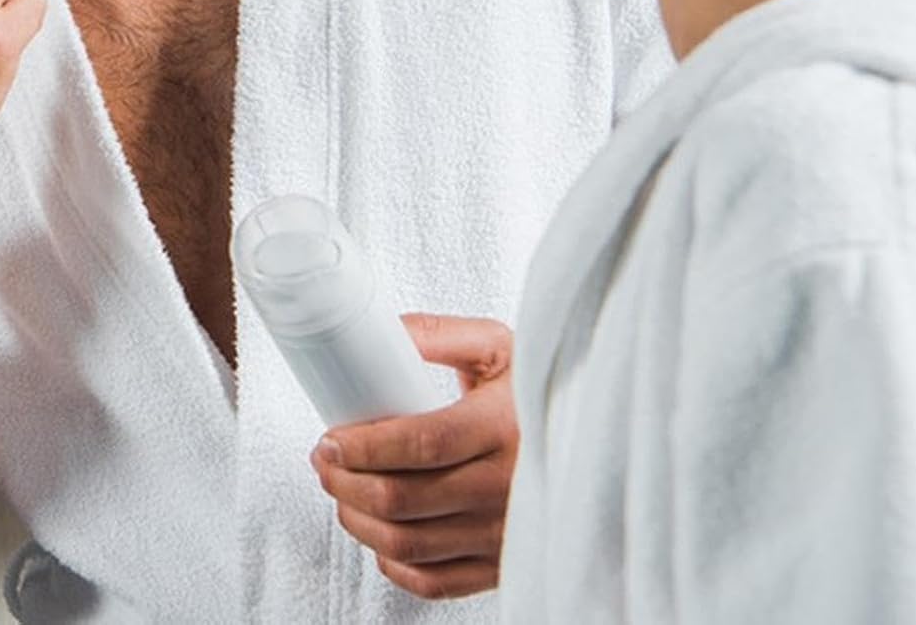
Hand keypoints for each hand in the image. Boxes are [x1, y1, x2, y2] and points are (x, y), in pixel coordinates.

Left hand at [309, 314, 516, 600]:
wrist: (592, 438)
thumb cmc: (534, 389)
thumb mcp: (496, 347)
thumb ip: (437, 334)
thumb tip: (379, 333)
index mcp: (504, 427)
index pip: (422, 444)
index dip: (365, 446)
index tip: (330, 438)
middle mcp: (507, 488)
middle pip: (405, 500)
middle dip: (347, 481)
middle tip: (323, 459)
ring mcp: (504, 534)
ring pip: (410, 543)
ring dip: (358, 519)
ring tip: (340, 489)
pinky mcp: (501, 565)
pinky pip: (434, 581)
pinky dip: (393, 560)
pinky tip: (378, 531)